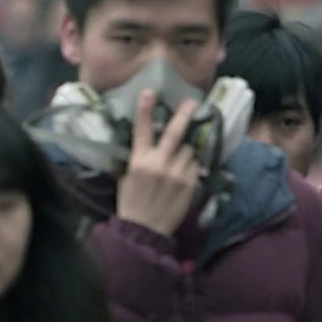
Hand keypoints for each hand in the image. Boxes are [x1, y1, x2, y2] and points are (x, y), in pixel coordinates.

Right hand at [116, 90, 202, 235]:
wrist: (144, 230)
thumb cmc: (131, 203)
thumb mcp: (126, 177)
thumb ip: (138, 159)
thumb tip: (148, 143)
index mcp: (139, 161)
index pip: (141, 130)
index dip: (144, 109)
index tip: (149, 91)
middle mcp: (159, 164)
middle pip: (174, 133)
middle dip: (184, 116)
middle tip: (192, 103)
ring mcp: (177, 174)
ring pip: (188, 150)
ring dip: (184, 152)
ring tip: (177, 163)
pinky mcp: (190, 184)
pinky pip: (195, 166)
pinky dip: (190, 167)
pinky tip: (183, 175)